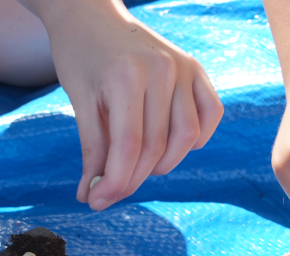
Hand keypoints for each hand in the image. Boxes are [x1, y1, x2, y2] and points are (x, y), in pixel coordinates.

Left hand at [22, 0, 222, 210]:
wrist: (92, 14)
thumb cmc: (80, 57)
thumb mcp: (79, 102)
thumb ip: (92, 150)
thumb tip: (91, 196)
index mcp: (126, 76)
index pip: (129, 147)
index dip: (115, 182)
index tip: (96, 202)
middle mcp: (162, 70)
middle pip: (157, 147)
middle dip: (133, 179)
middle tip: (111, 191)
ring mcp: (184, 68)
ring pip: (186, 137)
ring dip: (164, 164)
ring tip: (139, 165)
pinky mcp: (196, 70)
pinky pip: (210, 115)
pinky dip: (196, 138)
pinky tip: (172, 145)